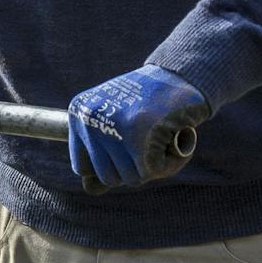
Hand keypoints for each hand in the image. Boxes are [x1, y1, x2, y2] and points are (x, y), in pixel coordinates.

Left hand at [67, 64, 208, 193]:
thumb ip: (102, 158)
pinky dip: (169, 161)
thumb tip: (90, 189)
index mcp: (79, 114)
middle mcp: (91, 120)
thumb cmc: (150, 103)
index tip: (127, 141)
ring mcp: (114, 128)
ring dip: (152, 163)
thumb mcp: (117, 124)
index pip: (83, 168)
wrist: (182, 73)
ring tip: (158, 133)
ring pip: (131, 178)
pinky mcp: (140, 138)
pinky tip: (172, 136)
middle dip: (133, 165)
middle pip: (108, 177)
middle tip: (147, 134)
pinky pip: (152, 172)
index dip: (110, 163)